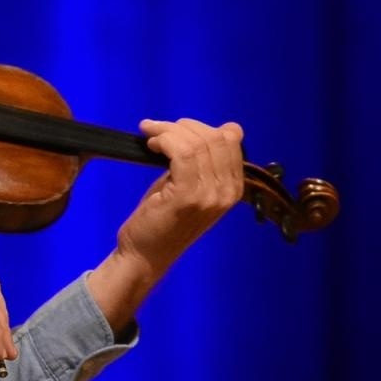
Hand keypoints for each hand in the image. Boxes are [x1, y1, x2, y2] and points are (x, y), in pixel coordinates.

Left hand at [87, 118, 245, 329]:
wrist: (146, 254)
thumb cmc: (164, 218)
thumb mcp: (190, 186)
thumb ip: (200, 161)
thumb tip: (196, 128)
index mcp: (234, 187)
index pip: (230, 138)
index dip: (201, 127)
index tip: (175, 130)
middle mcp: (228, 191)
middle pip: (214, 136)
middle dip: (182, 126)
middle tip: (156, 131)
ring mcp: (209, 195)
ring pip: (195, 142)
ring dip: (167, 131)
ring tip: (150, 137)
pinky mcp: (187, 197)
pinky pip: (180, 152)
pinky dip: (163, 141)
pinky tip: (151, 145)